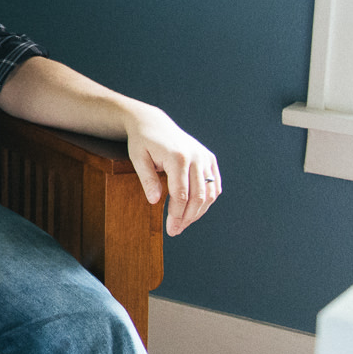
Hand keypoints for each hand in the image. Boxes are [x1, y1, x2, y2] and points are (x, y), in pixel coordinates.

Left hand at [124, 109, 220, 235]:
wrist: (154, 123)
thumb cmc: (143, 141)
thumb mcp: (138, 158)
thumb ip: (147, 179)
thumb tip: (154, 201)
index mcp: (178, 157)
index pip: (181, 194)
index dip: (176, 214)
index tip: (171, 229)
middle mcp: (196, 157)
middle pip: (198, 196)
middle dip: (188, 217)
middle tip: (176, 230)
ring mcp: (205, 157)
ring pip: (210, 192)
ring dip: (199, 212)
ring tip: (184, 223)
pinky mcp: (210, 158)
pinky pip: (214, 184)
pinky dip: (207, 200)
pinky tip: (195, 210)